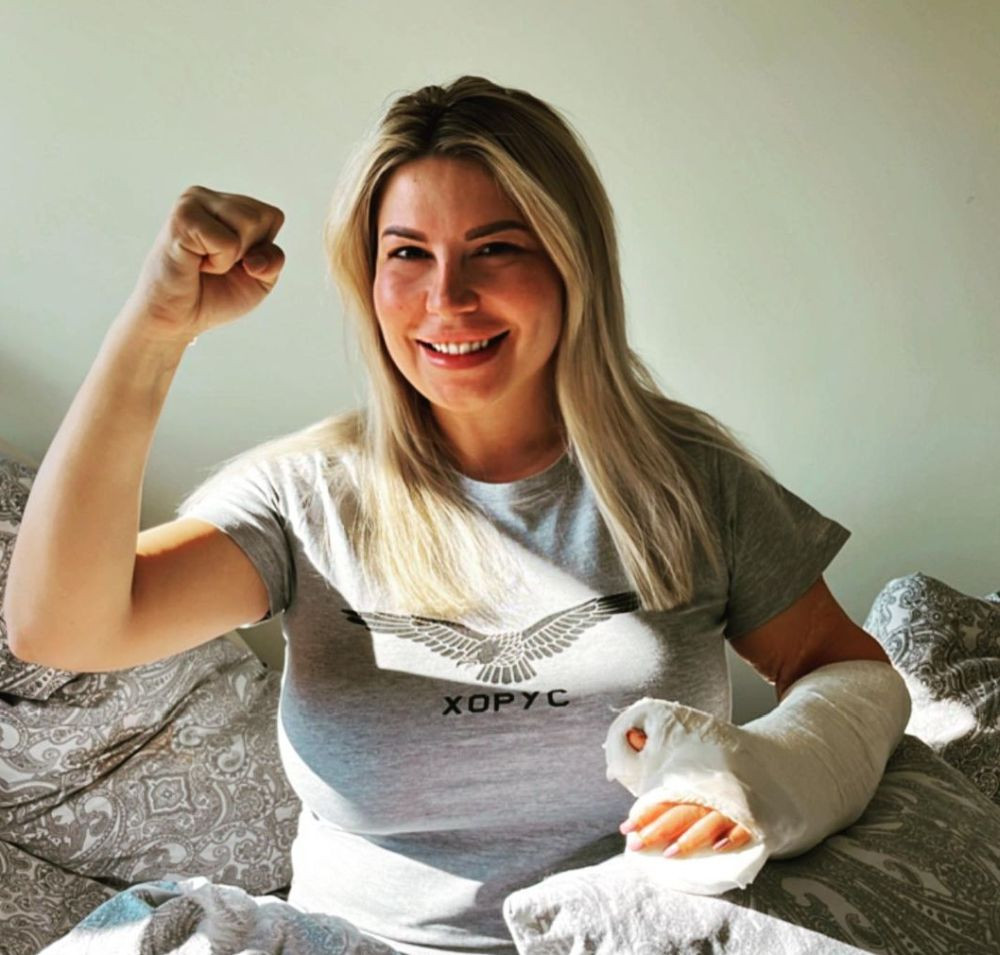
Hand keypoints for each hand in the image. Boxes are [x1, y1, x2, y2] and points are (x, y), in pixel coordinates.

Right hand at [123, 185, 285, 343]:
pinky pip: (228, 242)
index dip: (263, 249)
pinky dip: (218, 264)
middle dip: (248, 253)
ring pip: (249, 223)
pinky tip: (194, 263)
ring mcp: (192, 203)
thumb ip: (273, 260)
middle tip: (215, 264)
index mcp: (226, 204)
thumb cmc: (214, 295)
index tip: (234, 263)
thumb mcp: (259, 279)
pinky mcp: (182, 218)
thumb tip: (257, 259)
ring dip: (232, 258)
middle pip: (262, 218)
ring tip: (204, 262)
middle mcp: (207, 197)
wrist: (177, 318)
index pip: (273, 216)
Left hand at [619, 727, 753, 856]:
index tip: (625, 828)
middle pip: (683, 810)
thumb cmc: (720, 768)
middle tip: (636, 844)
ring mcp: (734, 803)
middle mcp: (712, 790)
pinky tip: (719, 847)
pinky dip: (734, 834)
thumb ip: (658, 752)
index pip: (665, 796)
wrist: (772, 762)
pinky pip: (745, 825)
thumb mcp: (688, 754)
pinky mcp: (756, 814)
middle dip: (658, 829)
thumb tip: (632, 736)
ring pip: (710, 821)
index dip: (645, 812)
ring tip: (669, 853)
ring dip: (691, 838)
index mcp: (693, 777)